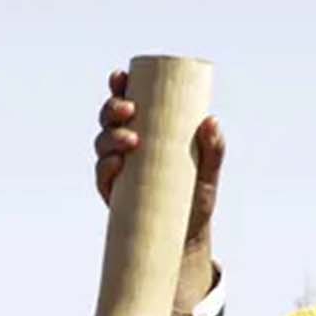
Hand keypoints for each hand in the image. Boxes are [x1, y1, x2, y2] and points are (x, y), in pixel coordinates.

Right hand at [93, 69, 223, 251]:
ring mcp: (117, 170)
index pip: (127, 102)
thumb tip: (211, 120)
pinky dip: (106, 167)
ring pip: (102, 144)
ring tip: (132, 141)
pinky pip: (102, 177)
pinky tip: (116, 164)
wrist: (186, 238)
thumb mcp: (209, 172)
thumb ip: (214, 148)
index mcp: (146, 132)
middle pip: (108, 120)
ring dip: (110, 136)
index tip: (120, 77)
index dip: (118, 86)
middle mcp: (126, 147)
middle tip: (129, 110)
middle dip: (112, 109)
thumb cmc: (196, 199)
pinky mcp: (113, 194)